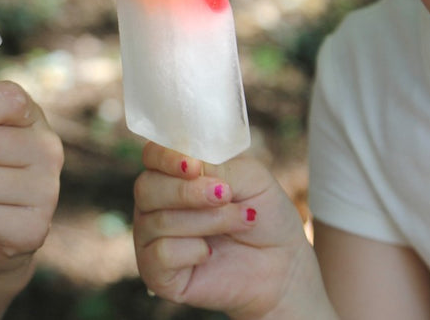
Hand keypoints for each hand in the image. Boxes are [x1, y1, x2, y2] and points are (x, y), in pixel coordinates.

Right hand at [133, 143, 331, 319]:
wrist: (283, 264)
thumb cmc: (264, 214)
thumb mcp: (250, 177)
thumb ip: (216, 165)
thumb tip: (190, 164)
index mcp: (171, 174)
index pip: (151, 156)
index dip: (165, 158)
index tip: (194, 166)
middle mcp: (154, 205)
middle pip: (146, 188)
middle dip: (187, 192)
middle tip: (225, 195)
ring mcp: (151, 239)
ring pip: (159, 222)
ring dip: (207, 221)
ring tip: (241, 221)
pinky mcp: (156, 273)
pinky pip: (161, 254)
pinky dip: (193, 252)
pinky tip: (211, 254)